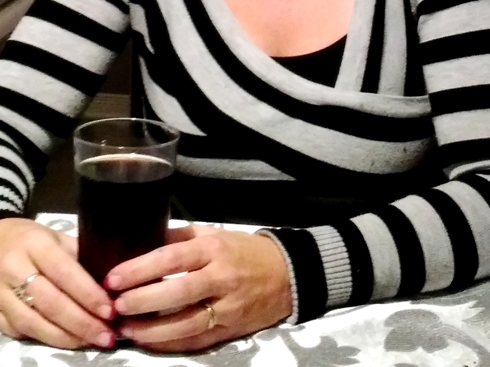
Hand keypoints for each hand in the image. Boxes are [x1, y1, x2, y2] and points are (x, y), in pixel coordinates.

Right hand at [0, 218, 115, 348]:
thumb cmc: (31, 239)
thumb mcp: (55, 237)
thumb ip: (78, 256)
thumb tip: (108, 283)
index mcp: (36, 245)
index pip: (65, 272)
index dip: (88, 294)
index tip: (110, 310)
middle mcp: (15, 268)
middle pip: (51, 303)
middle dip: (82, 323)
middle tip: (106, 335)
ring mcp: (0, 293)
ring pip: (33, 323)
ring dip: (65, 337)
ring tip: (89, 341)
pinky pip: (19, 331)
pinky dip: (44, 339)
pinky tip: (65, 341)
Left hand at [107, 225, 291, 351]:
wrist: (285, 274)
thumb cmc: (241, 250)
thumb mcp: (212, 234)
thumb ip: (178, 238)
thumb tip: (139, 241)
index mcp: (213, 248)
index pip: (172, 257)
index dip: (141, 269)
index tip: (113, 278)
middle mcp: (220, 278)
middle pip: (177, 293)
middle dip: (142, 301)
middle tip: (115, 305)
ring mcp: (227, 307)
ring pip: (185, 324)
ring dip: (152, 330)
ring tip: (126, 328)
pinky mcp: (230, 331)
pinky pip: (195, 341)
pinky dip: (170, 344)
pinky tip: (148, 342)